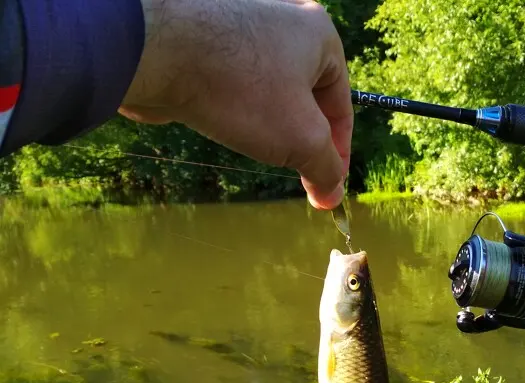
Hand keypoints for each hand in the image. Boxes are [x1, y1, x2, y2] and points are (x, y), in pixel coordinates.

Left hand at [119, 0, 352, 208]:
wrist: (158, 50)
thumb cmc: (244, 89)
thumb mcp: (302, 140)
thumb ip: (325, 168)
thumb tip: (333, 194)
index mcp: (318, 34)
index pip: (341, 105)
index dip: (338, 152)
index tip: (327, 185)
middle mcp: (284, 21)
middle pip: (305, 96)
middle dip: (302, 137)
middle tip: (296, 172)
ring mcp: (242, 25)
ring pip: (269, 90)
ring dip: (269, 125)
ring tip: (260, 149)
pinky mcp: (206, 38)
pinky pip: (234, 82)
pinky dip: (237, 108)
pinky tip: (227, 125)